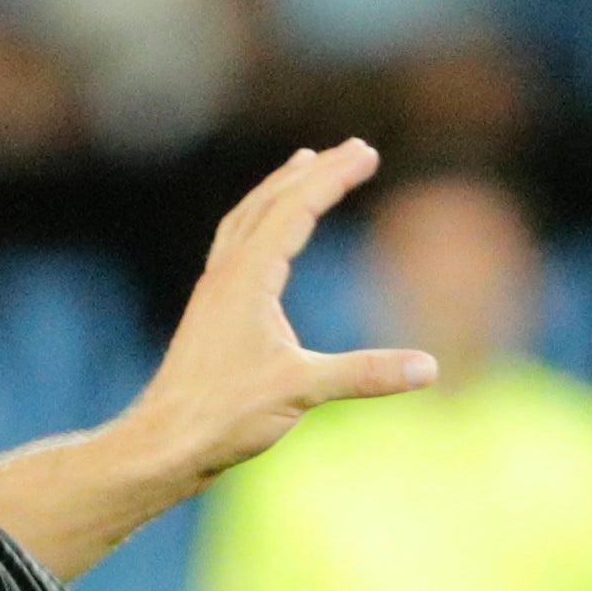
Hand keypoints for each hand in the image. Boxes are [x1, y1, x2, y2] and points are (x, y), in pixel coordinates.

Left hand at [130, 140, 434, 485]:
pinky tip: (267, 235)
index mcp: (246, 277)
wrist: (162, 442)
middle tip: (352, 148)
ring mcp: (213, 291)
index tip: (368, 152)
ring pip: (245, 220)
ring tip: (303, 166)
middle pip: (270, 202)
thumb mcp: (300, 390)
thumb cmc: (222, 416)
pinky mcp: (209, 312)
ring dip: (278, 190)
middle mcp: (225, 274)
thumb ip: (364, 374)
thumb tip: (429, 368)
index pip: (295, 209)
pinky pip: (235, 246)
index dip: (334, 177)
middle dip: (312, 172)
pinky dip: (257, 223)